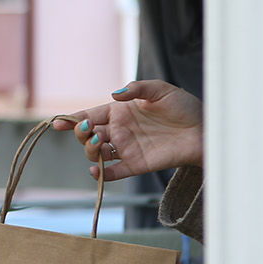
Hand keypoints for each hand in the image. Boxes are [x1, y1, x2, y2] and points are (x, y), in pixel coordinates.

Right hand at [51, 80, 203, 181]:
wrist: (204, 130)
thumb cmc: (184, 107)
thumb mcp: (162, 90)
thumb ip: (138, 89)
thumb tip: (115, 94)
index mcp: (119, 112)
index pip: (90, 115)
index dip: (72, 119)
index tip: (58, 122)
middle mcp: (118, 131)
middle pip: (87, 135)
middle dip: (81, 133)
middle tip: (87, 129)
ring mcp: (125, 148)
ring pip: (96, 153)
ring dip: (90, 149)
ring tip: (99, 142)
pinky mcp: (135, 164)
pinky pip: (113, 172)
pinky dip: (101, 175)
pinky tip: (94, 171)